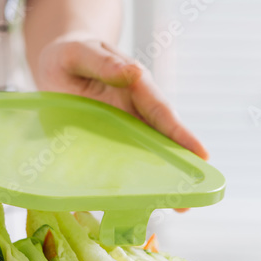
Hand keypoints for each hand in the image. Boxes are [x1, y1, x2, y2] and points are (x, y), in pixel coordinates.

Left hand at [36, 36, 207, 208]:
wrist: (58, 60)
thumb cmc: (70, 54)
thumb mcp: (80, 53)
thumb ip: (103, 62)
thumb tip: (134, 72)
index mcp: (134, 85)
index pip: (161, 111)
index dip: (181, 134)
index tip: (202, 155)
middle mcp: (136, 108)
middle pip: (163, 138)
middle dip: (181, 165)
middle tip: (194, 196)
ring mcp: (125, 125)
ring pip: (147, 152)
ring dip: (162, 178)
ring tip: (179, 206)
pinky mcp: (112, 138)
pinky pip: (125, 158)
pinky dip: (135, 177)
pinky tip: (139, 201)